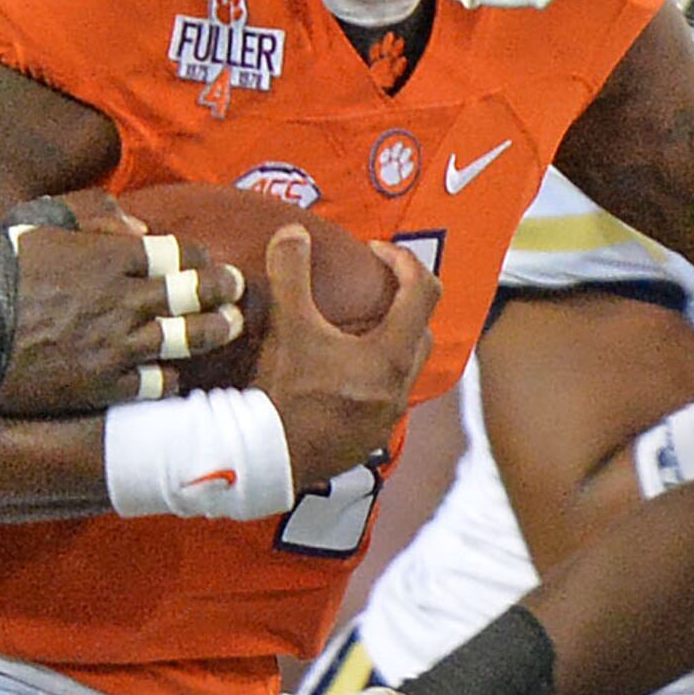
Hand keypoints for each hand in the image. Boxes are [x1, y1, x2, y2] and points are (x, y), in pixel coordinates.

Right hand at [0, 192, 250, 415]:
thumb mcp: (37, 218)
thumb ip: (93, 212)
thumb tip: (141, 225)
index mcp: (108, 256)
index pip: (178, 254)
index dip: (202, 259)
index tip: (211, 263)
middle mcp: (122, 301)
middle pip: (194, 295)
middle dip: (224, 291)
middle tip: (236, 291)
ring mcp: (115, 346)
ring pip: (186, 339)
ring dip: (214, 332)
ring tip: (229, 327)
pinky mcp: (102, 385)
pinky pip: (155, 383)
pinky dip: (172, 377)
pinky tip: (178, 372)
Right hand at [247, 228, 443, 488]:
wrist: (270, 463)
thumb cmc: (285, 395)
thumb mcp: (289, 328)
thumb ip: (292, 274)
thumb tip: (293, 232)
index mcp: (391, 356)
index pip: (423, 291)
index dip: (403, 261)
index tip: (373, 252)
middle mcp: (400, 388)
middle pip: (421, 329)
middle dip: (402, 302)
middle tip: (368, 288)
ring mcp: (388, 417)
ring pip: (405, 366)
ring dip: (389, 340)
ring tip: (353, 329)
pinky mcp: (371, 437)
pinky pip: (386, 395)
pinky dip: (373, 374)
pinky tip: (340, 372)